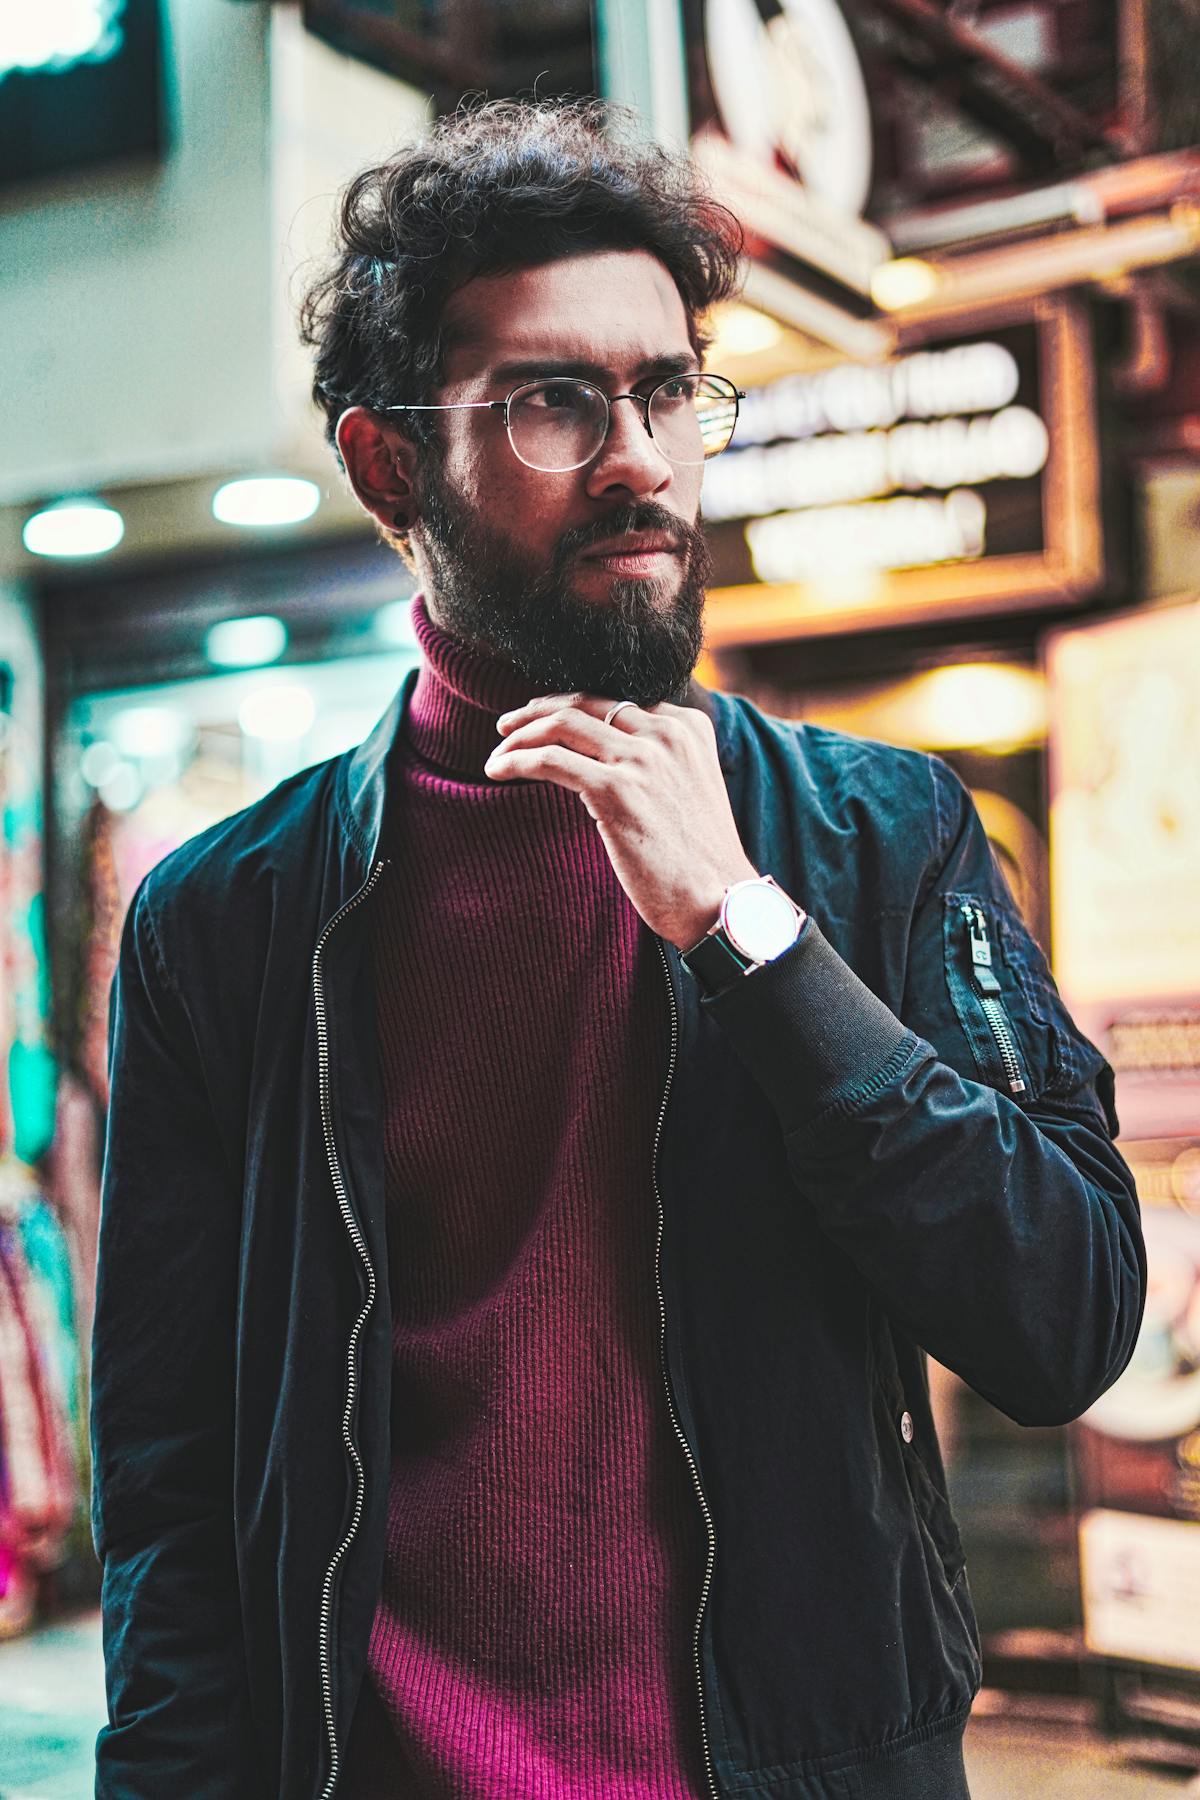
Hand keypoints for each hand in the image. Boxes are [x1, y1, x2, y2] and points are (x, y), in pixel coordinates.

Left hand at [484, 694, 758, 948]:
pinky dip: (516, 762)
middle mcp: (665, 733)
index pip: (617, 701)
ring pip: (562, 725)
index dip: (573, 707)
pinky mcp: (615, 790)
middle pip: (585, 703)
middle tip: (508, 727)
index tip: (544, 721)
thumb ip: (660, 764)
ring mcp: (641, 759)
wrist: (719, 900)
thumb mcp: (691, 789)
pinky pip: (550, 761)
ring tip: (497, 754)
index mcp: (687, 727)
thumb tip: (603, 762)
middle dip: (538, 711)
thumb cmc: (701, 860)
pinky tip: (497, 771)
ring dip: (520, 736)